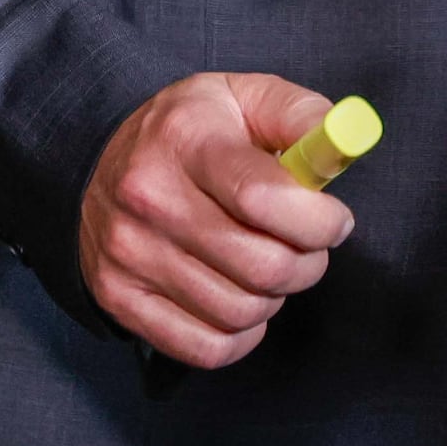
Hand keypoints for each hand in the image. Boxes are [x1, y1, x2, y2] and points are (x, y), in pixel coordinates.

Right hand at [77, 72, 351, 367]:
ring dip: (276, 297)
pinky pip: (207, 347)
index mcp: (184, 138)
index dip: (318, 220)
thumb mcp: (243, 97)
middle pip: (260, 265)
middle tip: (309, 246)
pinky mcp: (119, 299)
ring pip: (240, 311)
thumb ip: (300, 114)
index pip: (263, 197)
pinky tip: (241, 299)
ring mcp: (129, 254)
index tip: (336, 221)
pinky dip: (242, 335)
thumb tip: (347, 142)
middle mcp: (148, 198)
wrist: (99, 164)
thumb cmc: (191, 132)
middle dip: (308, 263)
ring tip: (270, 265)